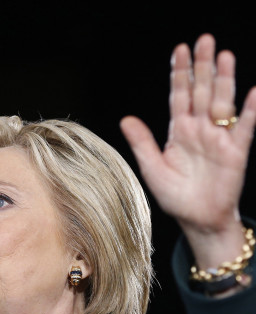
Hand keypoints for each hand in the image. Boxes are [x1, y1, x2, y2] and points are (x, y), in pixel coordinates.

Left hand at [121, 34, 255, 269]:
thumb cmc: (175, 196)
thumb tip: (125, 119)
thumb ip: (142, 143)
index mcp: (178, 131)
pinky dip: (251, 110)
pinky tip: (254, 92)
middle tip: (204, 40)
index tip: (180, 49)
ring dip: (224, 79)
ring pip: (222, 101)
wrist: (198, 219)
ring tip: (225, 55)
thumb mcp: (152, 168)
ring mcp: (219, 137)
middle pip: (201, 91)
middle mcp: (200, 129)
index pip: (178, 95)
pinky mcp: (236, 151)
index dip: (179, 73)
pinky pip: (246, 127)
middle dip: (202, 66)